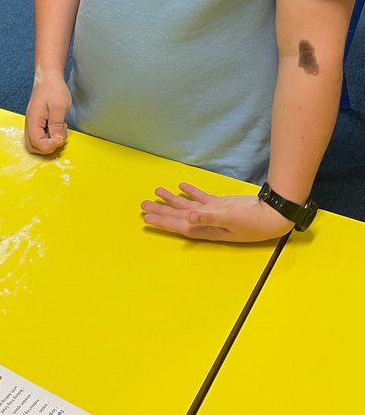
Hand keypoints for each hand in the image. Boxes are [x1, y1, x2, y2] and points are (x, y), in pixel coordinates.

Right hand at [24, 73, 70, 154]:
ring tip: (59, 130)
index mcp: (33, 120)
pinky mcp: (37, 122)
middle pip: (33, 147)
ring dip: (49, 142)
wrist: (48, 77)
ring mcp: (32, 123)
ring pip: (36, 143)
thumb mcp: (59, 106)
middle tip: (60, 136)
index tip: (60, 138)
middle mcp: (30, 123)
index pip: (37, 143)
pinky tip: (57, 127)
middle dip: (48, 147)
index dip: (50, 145)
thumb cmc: (53, 88)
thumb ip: (56, 124)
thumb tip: (56, 140)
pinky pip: (39, 136)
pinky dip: (49, 136)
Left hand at [141, 182, 293, 242]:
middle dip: (161, 211)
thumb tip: (187, 216)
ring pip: (188, 206)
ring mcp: (213, 213)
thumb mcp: (229, 219)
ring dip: (172, 200)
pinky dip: (191, 193)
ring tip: (157, 192)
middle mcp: (206, 222)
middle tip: (143, 205)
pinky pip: (201, 199)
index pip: (179, 225)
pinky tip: (181, 186)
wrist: (271, 215)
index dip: (163, 222)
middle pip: (179, 216)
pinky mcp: (221, 205)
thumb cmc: (252, 222)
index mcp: (206, 229)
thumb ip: (207, 217)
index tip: (147, 219)